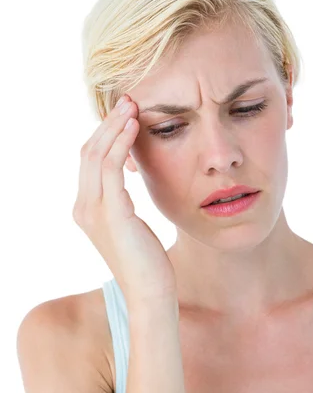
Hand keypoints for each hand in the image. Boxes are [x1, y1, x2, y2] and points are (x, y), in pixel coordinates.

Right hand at [73, 94, 177, 308]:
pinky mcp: (111, 213)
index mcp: (86, 209)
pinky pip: (111, 167)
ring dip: (115, 127)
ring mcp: (93, 211)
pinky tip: (136, 129)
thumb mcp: (130, 224)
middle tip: (128, 101)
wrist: (150, 291)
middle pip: (88, 152)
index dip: (104, 134)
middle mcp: (83, 208)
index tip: (125, 115)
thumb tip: (130, 177)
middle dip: (108, 124)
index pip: (89, 161)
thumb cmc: (147, 260)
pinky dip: (122, 143)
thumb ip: (122, 202)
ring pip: (97, 154)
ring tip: (132, 107)